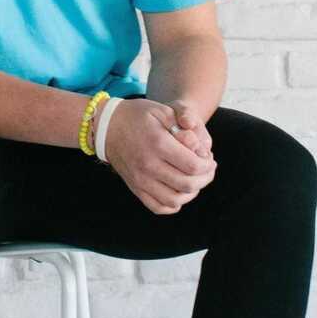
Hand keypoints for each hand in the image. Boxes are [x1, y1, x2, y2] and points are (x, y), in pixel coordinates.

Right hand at [98, 97, 216, 215]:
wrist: (107, 126)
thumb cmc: (138, 116)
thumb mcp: (163, 110)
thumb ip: (185, 126)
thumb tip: (200, 148)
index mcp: (158, 144)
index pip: (193, 166)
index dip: (207, 164)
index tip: (209, 158)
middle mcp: (148, 165)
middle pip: (188, 185)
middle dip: (205, 178)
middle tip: (207, 169)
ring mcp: (140, 180)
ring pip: (175, 200)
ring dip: (192, 193)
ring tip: (195, 180)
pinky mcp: (135, 188)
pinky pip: (158, 207)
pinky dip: (173, 204)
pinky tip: (179, 191)